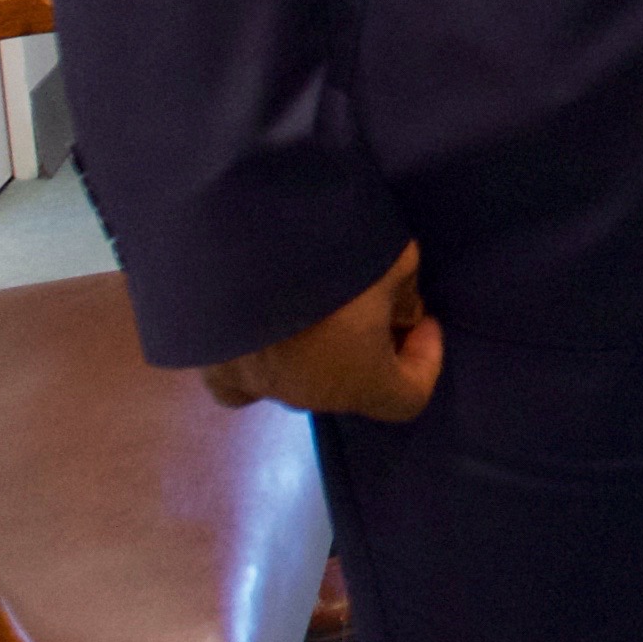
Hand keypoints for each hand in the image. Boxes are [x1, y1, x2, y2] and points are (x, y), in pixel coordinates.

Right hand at [202, 241, 443, 420]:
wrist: (237, 244)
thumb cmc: (331, 257)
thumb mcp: (395, 261)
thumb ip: (407, 294)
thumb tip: (403, 315)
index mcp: (358, 381)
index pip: (409, 397)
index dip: (427, 359)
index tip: (425, 319)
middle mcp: (307, 396)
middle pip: (353, 386)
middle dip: (373, 350)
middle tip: (377, 302)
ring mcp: (256, 386)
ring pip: (301, 381)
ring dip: (321, 353)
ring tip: (323, 305)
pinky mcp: (214, 368)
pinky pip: (246, 380)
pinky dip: (264, 362)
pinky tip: (269, 329)